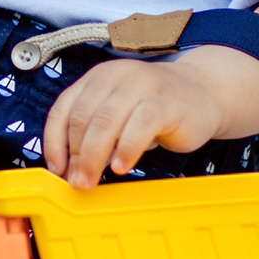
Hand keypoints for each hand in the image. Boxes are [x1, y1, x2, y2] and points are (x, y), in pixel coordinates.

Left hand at [39, 56, 228, 188]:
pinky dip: (126, 149)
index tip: (56, 169)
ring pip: (106, 121)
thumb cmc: (155, 109)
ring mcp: (141, 85)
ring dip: (94, 156)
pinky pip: (140, 126)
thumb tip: (71, 169)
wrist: (203, 93)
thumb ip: (95, 134)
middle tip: (76, 181)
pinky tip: (121, 167)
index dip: (54, 142)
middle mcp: (116, 76)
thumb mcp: (118, 116)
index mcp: (97, 78)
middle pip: (83, 118)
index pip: (64, 109)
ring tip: (91, 180)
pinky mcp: (165, 102)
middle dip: (75, 155)